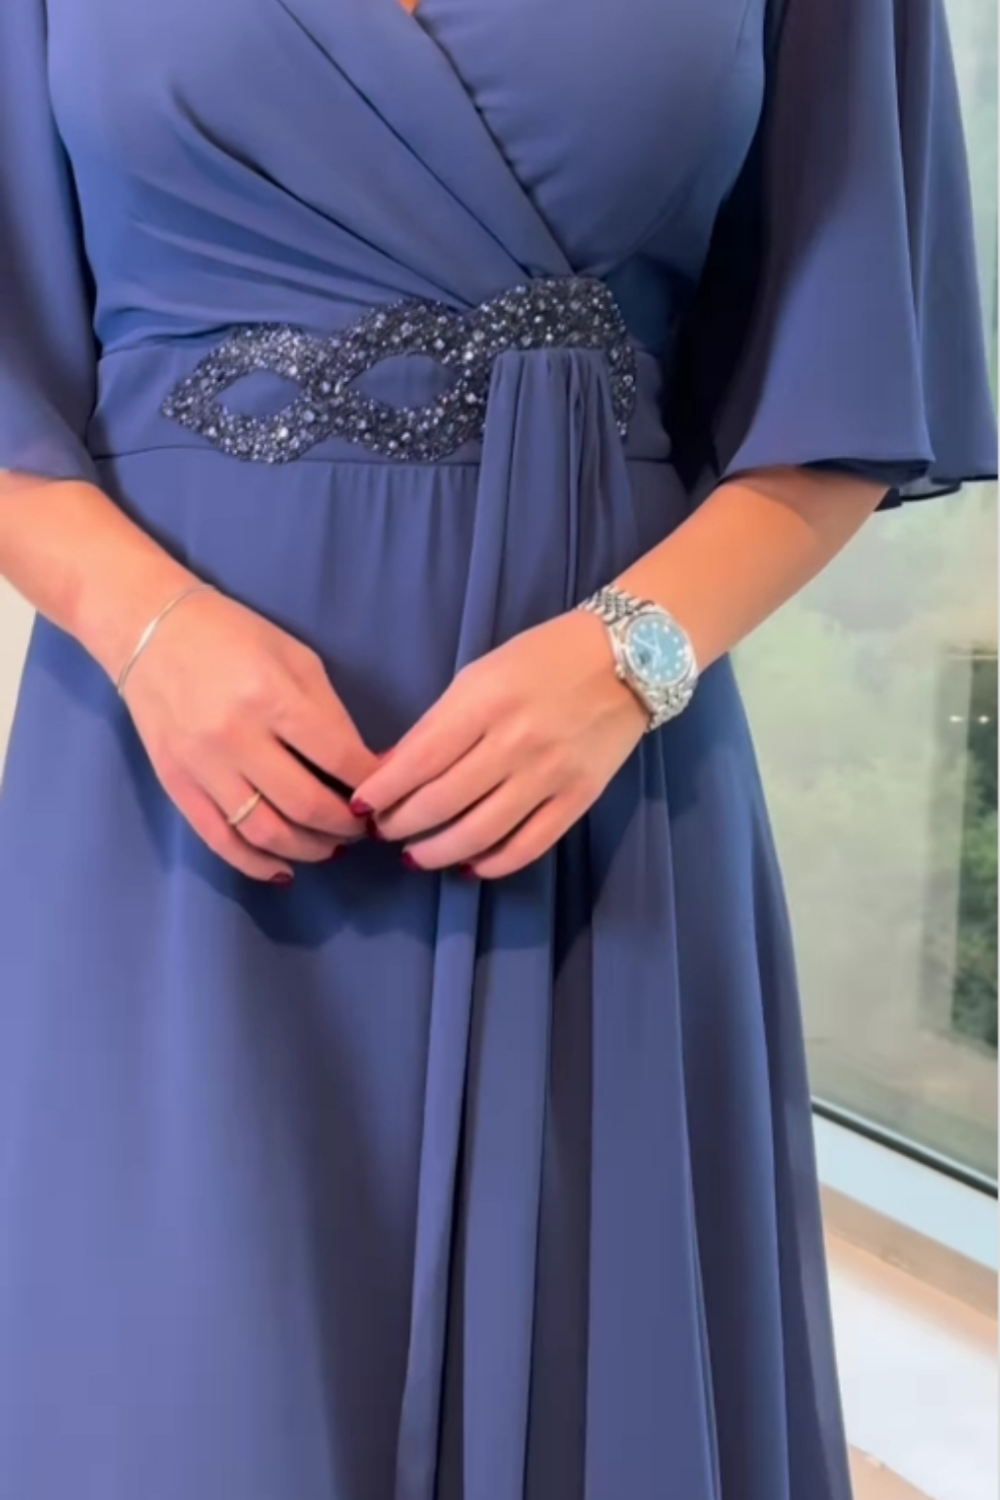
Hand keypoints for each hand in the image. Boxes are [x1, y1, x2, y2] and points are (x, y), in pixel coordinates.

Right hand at [121, 588, 378, 882]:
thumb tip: (368, 768)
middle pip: (305, 805)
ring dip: (308, 850)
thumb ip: (332, 715)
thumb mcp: (297, 659)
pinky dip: (256, 864)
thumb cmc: (235, 637)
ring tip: (331, 847)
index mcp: (272, 696)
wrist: (150, 632)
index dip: (372, 784)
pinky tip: (284, 870)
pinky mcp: (176, 784)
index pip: (339, 758)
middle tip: (362, 827)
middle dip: (346, 825)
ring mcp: (201, 765)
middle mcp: (236, 736)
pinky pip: (220, 840)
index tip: (384, 794)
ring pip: (265, 832)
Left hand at [352, 611, 646, 878]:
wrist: (629, 659)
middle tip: (384, 832)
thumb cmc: (543, 658)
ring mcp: (550, 774)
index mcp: (484, 701)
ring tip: (416, 856)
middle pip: (442, 802)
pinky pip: (528, 845)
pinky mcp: (579, 798)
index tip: (362, 806)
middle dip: (402, 825)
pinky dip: (493, 864)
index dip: (384, 791)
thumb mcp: (480, 675)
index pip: (419, 760)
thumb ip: (437, 724)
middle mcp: (515, 741)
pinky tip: (471, 866)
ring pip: (480, 833)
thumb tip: (392, 770)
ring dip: (438, 852)